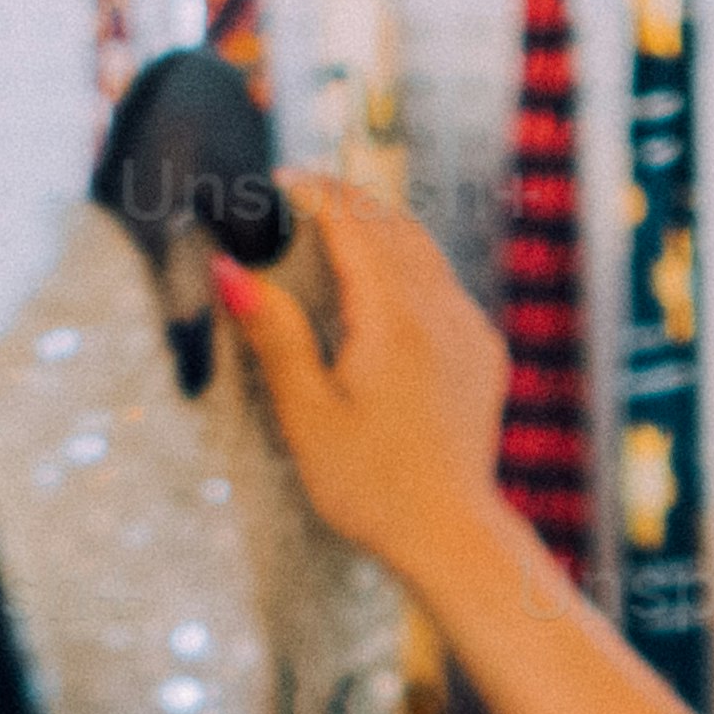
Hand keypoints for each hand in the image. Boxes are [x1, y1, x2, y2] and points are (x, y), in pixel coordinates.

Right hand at [216, 166, 526, 608]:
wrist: (449, 534)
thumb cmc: (371, 486)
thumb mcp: (306, 414)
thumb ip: (274, 334)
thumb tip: (230, 269)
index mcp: (393, 318)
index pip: (354, 223)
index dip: (315, 192)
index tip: (281, 178)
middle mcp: (440, 311)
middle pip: (393, 224)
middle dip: (347, 200)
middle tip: (302, 193)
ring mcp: (469, 330)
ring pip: (425, 250)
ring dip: (381, 228)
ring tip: (337, 226)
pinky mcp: (483, 353)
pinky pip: (446, 287)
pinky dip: (411, 265)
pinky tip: (385, 285)